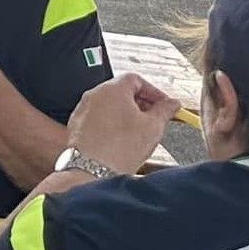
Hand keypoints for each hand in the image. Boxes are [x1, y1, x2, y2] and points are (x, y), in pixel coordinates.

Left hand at [66, 74, 180, 174]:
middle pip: (122, 91)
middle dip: (141, 103)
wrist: (91, 170)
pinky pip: (98, 117)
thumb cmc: (119, 148)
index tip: (164, 105)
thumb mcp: (152, 127)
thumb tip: (172, 104)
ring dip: (126, 114)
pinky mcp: (76, 123)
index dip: (153, 92)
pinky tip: (120, 140)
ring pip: (109, 105)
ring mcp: (83, 108)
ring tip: (138, 132)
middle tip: (154, 118)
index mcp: (113, 89)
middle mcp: (94, 94)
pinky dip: (111, 123)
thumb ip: (164, 111)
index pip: (137, 79)